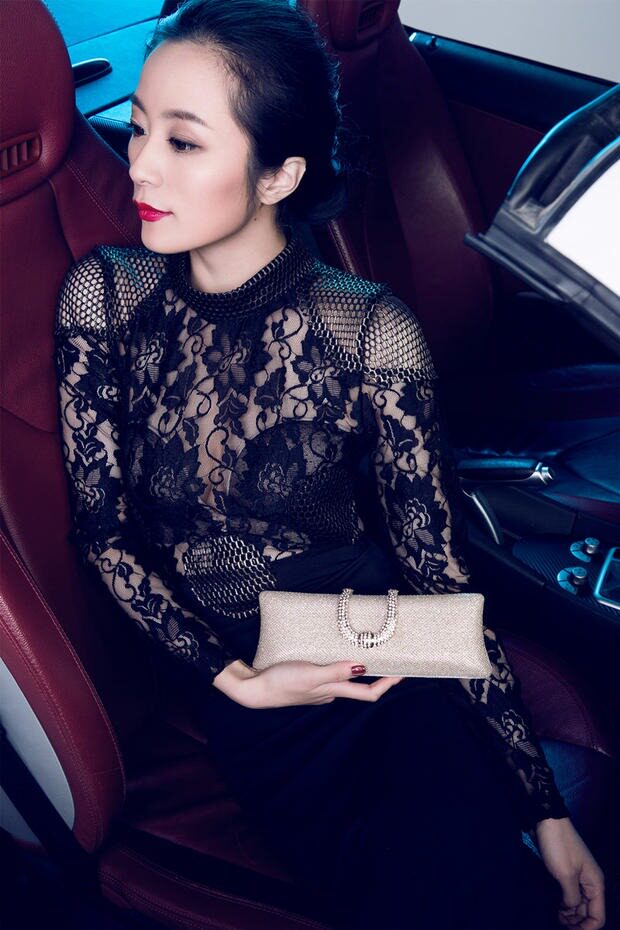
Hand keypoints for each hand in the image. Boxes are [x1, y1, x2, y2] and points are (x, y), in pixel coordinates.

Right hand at [213, 658, 402, 707]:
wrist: (254, 689)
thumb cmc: (281, 681)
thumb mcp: (310, 674)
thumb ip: (335, 672)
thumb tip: (363, 668)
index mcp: (334, 691)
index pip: (369, 693)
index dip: (388, 684)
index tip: (402, 673)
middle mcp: (330, 692)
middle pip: (360, 687)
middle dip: (376, 674)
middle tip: (388, 656)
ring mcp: (318, 688)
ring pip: (344, 679)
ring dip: (357, 667)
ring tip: (365, 648)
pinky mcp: (307, 681)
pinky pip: (330, 674)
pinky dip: (338, 664)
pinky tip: (333, 651)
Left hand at [534, 817, 605, 928]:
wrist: (546, 821)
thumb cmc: (558, 847)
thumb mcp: (565, 875)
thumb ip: (571, 898)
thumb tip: (571, 911)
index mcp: (595, 884)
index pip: (598, 916)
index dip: (586, 928)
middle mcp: (590, 883)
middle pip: (588, 912)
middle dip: (576, 922)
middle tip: (558, 923)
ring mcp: (577, 877)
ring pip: (578, 904)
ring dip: (569, 913)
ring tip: (556, 917)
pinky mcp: (565, 872)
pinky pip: (568, 894)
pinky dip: (563, 903)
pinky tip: (555, 907)